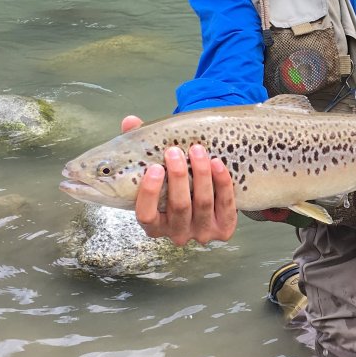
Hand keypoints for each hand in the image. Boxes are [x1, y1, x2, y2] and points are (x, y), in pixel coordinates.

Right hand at [121, 115, 237, 245]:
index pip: (146, 216)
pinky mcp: (224, 229)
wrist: (206, 202)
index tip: (154, 168)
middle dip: (178, 176)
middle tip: (175, 151)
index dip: (150, 193)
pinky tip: (217, 163)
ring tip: (197, 150)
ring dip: (201, 174)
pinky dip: (222, 183)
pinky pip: (225, 205)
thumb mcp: (155, 170)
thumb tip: (129, 121)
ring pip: (203, 203)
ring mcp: (201, 233)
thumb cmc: (173, 184)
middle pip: (179, 206)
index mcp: (154, 225)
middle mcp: (177, 234)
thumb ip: (139, 147)